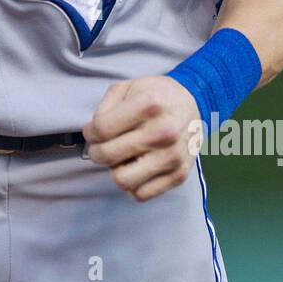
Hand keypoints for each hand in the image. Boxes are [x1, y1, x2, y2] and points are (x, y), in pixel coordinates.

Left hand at [82, 76, 201, 201]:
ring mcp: (173, 156)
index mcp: (149, 105)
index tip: (92, 132)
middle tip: (102, 145)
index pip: (101, 130)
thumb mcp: (126, 87)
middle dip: (96, 152)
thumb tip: (93, 136)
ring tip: (121, 157)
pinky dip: (132, 184)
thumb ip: (104, 108)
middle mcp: (164, 132)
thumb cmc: (155, 96)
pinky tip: (136, 167)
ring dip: (115, 170)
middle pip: (108, 156)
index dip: (89, 132)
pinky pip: (141, 194)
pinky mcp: (179, 175)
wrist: (193, 102)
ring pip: (123, 180)